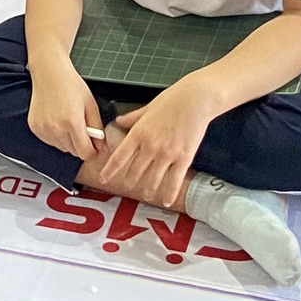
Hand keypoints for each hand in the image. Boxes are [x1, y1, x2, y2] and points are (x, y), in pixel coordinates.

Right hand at [26, 56, 102, 161]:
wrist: (49, 71)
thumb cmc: (71, 84)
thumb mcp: (91, 105)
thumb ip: (98, 129)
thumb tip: (102, 148)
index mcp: (72, 122)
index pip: (85, 153)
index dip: (92, 151)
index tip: (95, 146)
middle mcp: (56, 128)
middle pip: (74, 152)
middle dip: (80, 144)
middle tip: (81, 126)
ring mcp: (43, 129)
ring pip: (62, 148)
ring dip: (68, 141)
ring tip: (68, 120)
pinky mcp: (35, 128)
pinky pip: (50, 141)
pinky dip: (56, 136)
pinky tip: (57, 120)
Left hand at [98, 80, 214, 208]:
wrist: (196, 99)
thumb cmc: (172, 100)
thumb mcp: (147, 108)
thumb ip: (132, 118)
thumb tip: (119, 121)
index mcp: (139, 133)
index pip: (119, 157)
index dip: (110, 171)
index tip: (103, 179)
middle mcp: (150, 146)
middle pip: (135, 172)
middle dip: (130, 181)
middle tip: (128, 186)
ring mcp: (167, 154)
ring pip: (153, 180)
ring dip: (148, 190)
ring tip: (146, 194)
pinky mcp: (184, 158)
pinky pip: (174, 181)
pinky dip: (169, 193)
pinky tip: (165, 200)